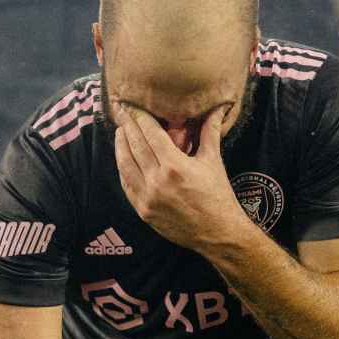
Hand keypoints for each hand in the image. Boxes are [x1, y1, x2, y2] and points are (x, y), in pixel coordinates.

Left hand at [114, 104, 248, 251]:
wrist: (218, 233)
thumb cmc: (219, 196)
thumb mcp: (214, 162)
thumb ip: (209, 132)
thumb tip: (217, 108)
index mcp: (175, 166)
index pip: (151, 134)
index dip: (140, 117)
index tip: (134, 105)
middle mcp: (157, 181)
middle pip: (135, 146)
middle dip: (127, 126)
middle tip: (122, 110)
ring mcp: (147, 198)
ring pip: (125, 165)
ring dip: (120, 145)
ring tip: (120, 131)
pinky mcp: (143, 211)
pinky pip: (127, 185)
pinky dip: (122, 168)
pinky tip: (123, 157)